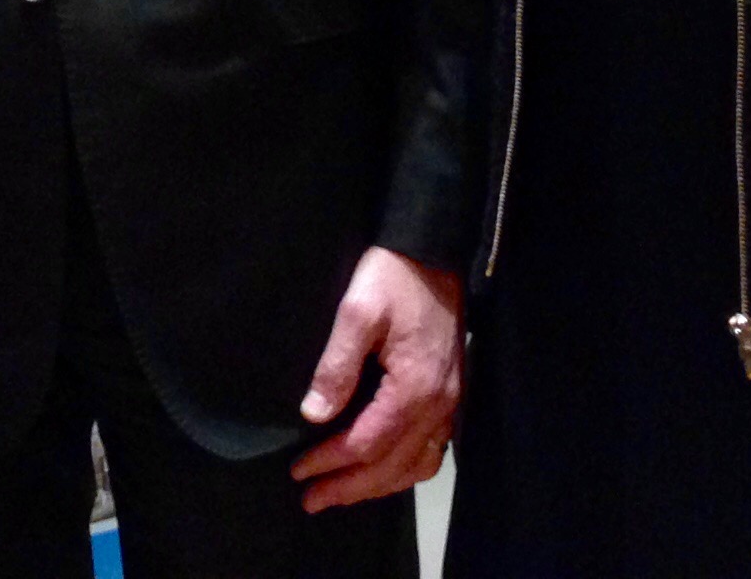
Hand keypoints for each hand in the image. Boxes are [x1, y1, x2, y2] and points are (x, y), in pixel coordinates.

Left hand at [288, 245, 461, 510]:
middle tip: (310, 499)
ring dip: (377, 485)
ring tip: (340, 493)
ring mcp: (451, 403)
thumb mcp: (357, 312)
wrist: (433, 251)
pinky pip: (433, 450)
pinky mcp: (452, 395)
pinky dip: (405, 469)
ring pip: (416, 465)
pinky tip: (383, 471)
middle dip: (348, 487)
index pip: (367, 443)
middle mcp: (439, 406)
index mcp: (414, 388)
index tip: (298, 473)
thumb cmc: (391, 276)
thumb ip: (336, 366)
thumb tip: (312, 414)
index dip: (330, 462)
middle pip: (392, 465)